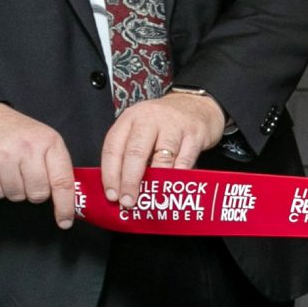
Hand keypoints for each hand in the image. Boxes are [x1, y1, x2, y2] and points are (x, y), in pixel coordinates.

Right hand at [0, 102, 77, 227]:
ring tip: (10, 171)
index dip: (65, 205)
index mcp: (48, 142)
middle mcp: (27, 149)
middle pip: (38, 194)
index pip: (63, 181)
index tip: (65, 221)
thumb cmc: (15, 132)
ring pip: (17, 196)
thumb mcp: (44, 139)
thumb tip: (67, 198)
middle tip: (27, 176)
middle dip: (35, 192)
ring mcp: (2, 157)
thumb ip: (56, 165)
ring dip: (15, 190)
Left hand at [99, 91, 226, 208]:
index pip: (113, 148)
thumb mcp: (141, 129)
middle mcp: (149, 120)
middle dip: (129, 181)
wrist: (197, 105)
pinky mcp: (195, 133)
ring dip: (155, 181)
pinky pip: (185, 160)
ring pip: (161, 157)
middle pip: (135, 152)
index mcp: (130, 119)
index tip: (111, 194)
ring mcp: (174, 126)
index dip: (110, 174)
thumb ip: (130, 152)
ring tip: (150, 197)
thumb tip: (121, 188)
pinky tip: (173, 187)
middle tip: (128, 201)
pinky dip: (178, 176)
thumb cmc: (164, 123)